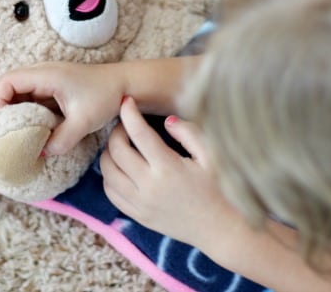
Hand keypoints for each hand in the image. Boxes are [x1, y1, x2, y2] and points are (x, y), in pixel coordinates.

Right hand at [0, 62, 123, 154]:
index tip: (5, 125)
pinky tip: (40, 131)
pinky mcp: (55, 89)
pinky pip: (34, 100)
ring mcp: (48, 81)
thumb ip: (61, 139)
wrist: (127, 85)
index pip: (7, 81)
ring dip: (19, 114)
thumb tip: (41, 153)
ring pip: (21, 95)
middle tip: (11, 134)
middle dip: (6, 111)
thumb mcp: (84, 121)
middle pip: (9, 88)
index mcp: (46, 75)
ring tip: (25, 135)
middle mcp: (43, 74)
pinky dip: (31, 114)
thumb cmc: (107, 96)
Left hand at [100, 96, 232, 245]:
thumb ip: (189, 133)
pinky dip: (109, 176)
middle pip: (116, 151)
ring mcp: (140, 204)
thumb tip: (166, 121)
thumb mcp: (211, 156)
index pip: (138, 133)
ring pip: (107, 173)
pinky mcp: (138, 216)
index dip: (129, 113)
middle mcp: (149, 187)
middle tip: (127, 124)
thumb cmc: (221, 189)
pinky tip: (121, 167)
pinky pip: (111, 193)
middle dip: (117, 131)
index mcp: (168, 168)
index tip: (127, 101)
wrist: (222, 230)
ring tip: (122, 144)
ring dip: (109, 153)